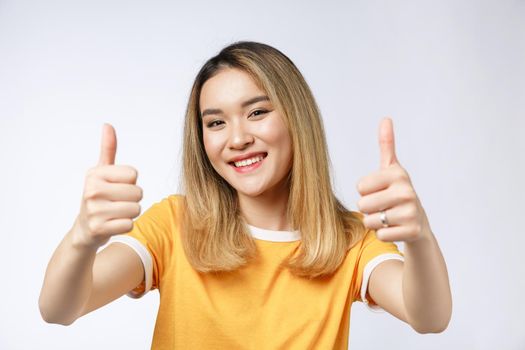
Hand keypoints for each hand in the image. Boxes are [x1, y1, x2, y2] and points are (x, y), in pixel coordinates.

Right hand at [73, 123, 142, 248]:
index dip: (130, 182)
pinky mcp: (99, 229)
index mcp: (95, 174)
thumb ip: (108, 149)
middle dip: (132, 199)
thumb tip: (108, 125)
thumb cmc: (98, 196)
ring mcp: (94, 211)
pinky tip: (112, 224)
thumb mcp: (101, 172)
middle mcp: (92, 190)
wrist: (84, 228)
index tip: (116, 187)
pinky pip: (130, 224)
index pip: (134, 174)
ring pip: (136, 209)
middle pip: (138, 192)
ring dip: (130, 213)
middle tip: (116, 202)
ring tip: (115, 213)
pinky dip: (125, 225)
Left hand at [356, 118, 430, 242]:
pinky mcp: (412, 231)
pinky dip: (383, 234)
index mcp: (398, 174)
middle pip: (362, 205)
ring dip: (375, 223)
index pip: (360, 186)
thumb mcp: (392, 169)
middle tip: (384, 207)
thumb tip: (386, 118)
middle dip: (369, 209)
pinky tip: (395, 228)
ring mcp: (411, 212)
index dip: (366, 192)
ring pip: (369, 221)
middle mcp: (407, 191)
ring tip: (389, 217)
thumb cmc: (398, 193)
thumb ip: (387, 145)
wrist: (419, 223)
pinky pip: (380, 235)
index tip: (381, 191)